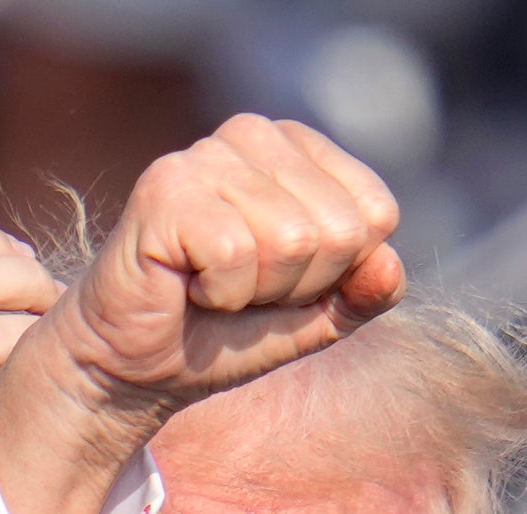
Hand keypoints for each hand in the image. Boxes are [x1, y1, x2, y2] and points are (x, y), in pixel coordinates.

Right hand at [0, 113, 405, 513]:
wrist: (135, 365)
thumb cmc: (222, 331)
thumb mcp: (314, 316)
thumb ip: (364, 292)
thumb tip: (391, 264)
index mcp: (298, 148)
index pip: (375, 212)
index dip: (336, 273)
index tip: (280, 283)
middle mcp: (253, 134)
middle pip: (340, 229)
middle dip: (297, 286)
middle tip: (241, 292)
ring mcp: (207, 154)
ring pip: (291, 240)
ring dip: (255, 293)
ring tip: (213, 289)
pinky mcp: (167, 187)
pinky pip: (237, 254)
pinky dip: (220, 294)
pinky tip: (188, 286)